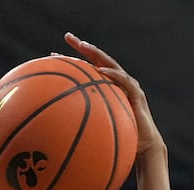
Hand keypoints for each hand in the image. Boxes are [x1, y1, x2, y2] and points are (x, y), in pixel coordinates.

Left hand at [64, 33, 165, 159]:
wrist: (141, 147)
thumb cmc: (116, 140)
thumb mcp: (92, 131)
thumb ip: (77, 125)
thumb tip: (52, 132)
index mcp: (103, 88)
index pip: (85, 69)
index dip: (70, 61)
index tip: (51, 55)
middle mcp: (114, 82)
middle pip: (96, 59)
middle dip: (82, 46)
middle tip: (67, 36)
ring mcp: (126, 86)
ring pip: (110, 64)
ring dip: (97, 54)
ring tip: (84, 46)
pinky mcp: (136, 93)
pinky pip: (124, 81)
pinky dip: (113, 74)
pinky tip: (101, 70)